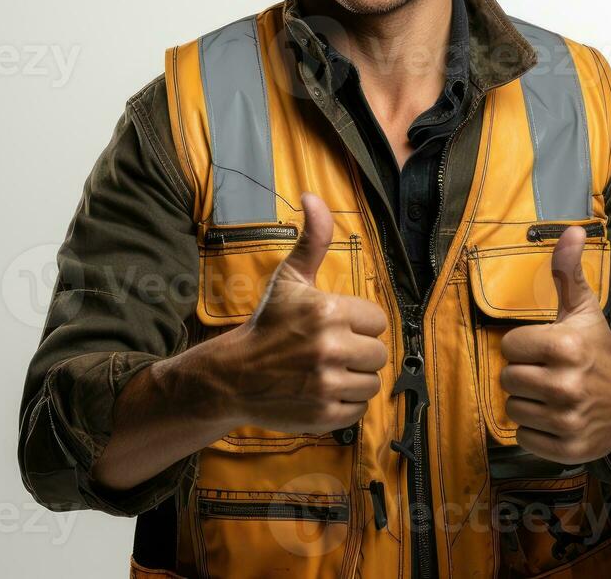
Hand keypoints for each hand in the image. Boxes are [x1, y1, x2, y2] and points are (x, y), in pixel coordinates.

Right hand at [215, 191, 388, 434]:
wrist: (232, 375)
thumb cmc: (268, 323)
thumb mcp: (290, 278)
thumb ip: (313, 238)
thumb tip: (311, 197)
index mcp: (328, 312)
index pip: (376, 320)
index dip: (359, 324)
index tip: (338, 326)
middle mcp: (330, 348)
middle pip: (378, 353)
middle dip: (359, 352)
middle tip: (333, 351)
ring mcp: (326, 384)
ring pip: (372, 383)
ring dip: (355, 379)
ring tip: (329, 371)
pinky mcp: (323, 415)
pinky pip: (359, 410)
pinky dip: (346, 404)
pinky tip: (323, 391)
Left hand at [499, 225, 610, 463]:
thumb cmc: (599, 349)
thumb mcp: (583, 309)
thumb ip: (568, 271)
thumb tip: (570, 229)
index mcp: (566, 346)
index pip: (510, 346)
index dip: (522, 346)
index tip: (542, 347)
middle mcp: (566, 384)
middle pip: (508, 378)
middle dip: (523, 373)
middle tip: (546, 371)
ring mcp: (567, 420)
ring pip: (514, 409)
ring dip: (527, 402)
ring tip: (550, 393)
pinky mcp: (567, 449)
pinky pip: (524, 438)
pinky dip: (534, 430)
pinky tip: (553, 416)